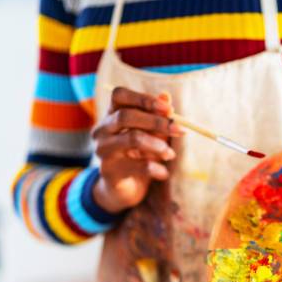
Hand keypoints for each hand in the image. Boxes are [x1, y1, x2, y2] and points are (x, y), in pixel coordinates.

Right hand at [92, 87, 182, 212]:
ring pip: (132, 139)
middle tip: (179, 130)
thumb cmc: (139, 154)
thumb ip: (157, 116)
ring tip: (171, 154)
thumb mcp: (150, 133)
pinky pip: (137, 166)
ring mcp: (103, 150)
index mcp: (112, 114)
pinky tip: (164, 173)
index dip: (144, 99)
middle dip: (156, 122)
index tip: (169, 109)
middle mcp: (103, 130)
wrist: (124, 187)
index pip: (119, 95)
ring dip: (158, 145)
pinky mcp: (109, 170)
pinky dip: (155, 169)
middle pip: (125, 116)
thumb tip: (166, 96)